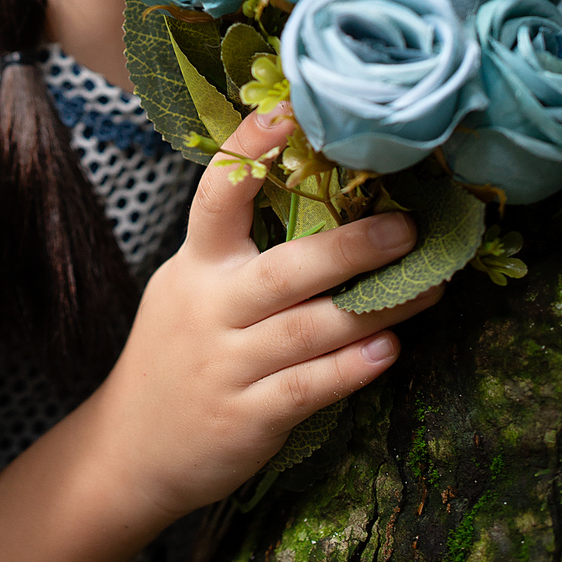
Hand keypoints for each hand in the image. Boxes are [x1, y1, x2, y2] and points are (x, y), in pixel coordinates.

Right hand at [93, 109, 440, 523]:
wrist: (129, 450)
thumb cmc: (177, 353)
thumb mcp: (189, 288)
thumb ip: (237, 251)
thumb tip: (320, 195)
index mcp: (195, 265)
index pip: (216, 196)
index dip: (250, 150)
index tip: (290, 111)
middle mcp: (209, 309)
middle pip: (283, 270)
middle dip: (350, 247)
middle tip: (407, 226)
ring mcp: (226, 366)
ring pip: (308, 329)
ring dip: (375, 307)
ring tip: (432, 287)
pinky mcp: (247, 418)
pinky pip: (307, 388)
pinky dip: (350, 368)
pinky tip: (389, 349)